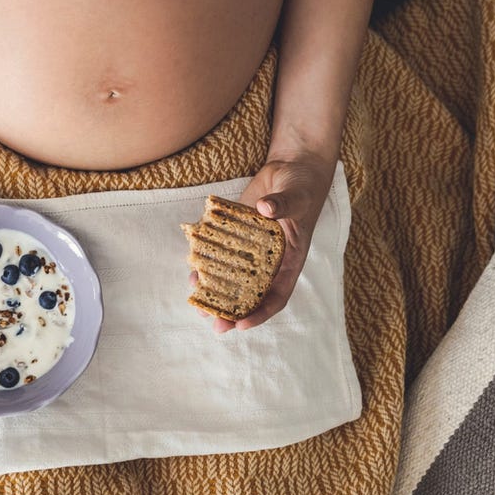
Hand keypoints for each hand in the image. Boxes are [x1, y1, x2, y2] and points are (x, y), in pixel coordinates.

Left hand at [197, 150, 335, 333]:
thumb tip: (266, 209)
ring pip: (232, 278)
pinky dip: (207, 263)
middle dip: (232, 310)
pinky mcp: (236, 235)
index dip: (260, 313)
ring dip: (215, 292)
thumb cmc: (301, 187)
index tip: (241, 325)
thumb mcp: (297, 196)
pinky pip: (221, 254)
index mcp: (289, 261)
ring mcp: (251, 249)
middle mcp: (269, 261)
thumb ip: (284, 204)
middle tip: (214, 323)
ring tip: (198, 303)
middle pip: (250, 293)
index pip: (276, 295)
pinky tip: (193, 269)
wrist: (290, 169)